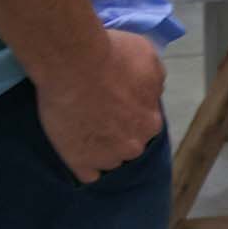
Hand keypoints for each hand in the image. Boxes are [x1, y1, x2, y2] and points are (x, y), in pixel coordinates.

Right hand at [36, 28, 167, 182]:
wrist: (73, 62)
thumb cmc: (111, 55)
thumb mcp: (148, 57)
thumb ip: (154, 80)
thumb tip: (151, 91)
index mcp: (151, 122)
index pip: (144, 125)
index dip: (128, 113)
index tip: (114, 101)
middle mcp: (134, 145)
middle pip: (127, 145)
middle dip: (115, 132)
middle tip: (96, 112)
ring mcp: (107, 157)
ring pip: (107, 160)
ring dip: (99, 148)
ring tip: (81, 128)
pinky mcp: (80, 163)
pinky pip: (86, 174)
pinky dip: (83, 163)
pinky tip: (76, 149)